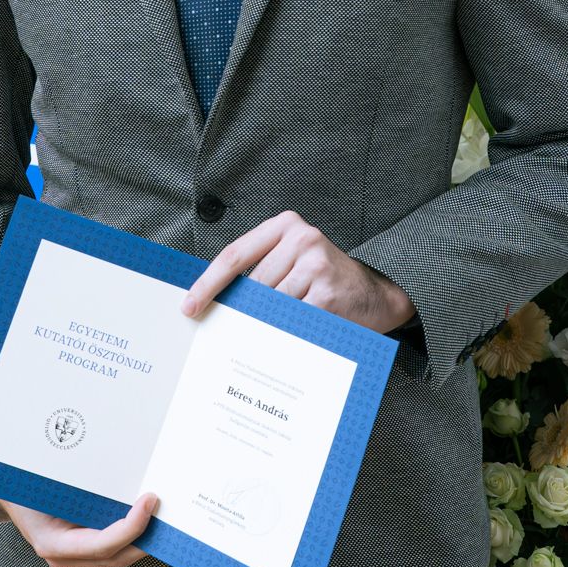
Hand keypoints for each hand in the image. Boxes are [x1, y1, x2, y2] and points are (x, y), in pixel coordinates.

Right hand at [0, 492, 157, 566]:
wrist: (7, 494)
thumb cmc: (23, 486)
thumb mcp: (43, 480)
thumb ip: (74, 482)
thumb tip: (114, 463)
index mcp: (51, 543)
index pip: (101, 545)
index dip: (130, 527)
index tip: (148, 501)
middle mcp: (63, 558)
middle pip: (116, 556)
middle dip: (146, 537)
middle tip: (166, 509)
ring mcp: (73, 559)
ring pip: (118, 557)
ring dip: (144, 538)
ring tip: (164, 515)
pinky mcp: (82, 551)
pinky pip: (113, 549)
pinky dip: (133, 536)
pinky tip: (148, 519)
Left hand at [182, 210, 416, 332]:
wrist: (377, 295)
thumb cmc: (325, 281)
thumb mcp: (293, 261)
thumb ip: (261, 270)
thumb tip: (216, 301)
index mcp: (285, 225)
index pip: (234, 255)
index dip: (208, 284)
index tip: (189, 306)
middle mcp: (301, 238)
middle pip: (251, 285)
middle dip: (241, 311)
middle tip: (229, 332)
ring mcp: (316, 264)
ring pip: (270, 305)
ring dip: (264, 324)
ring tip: (270, 334)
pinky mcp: (327, 291)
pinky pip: (291, 320)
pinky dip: (283, 334)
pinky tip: (285, 341)